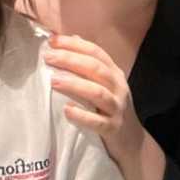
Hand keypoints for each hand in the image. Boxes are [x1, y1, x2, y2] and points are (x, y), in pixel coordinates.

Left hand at [46, 33, 144, 159]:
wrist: (131, 141)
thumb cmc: (111, 109)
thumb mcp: (105, 84)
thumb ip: (90, 64)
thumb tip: (73, 38)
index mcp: (115, 74)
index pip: (96, 53)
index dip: (74, 45)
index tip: (52, 41)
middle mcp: (118, 88)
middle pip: (96, 69)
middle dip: (71, 60)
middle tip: (48, 57)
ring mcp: (117, 108)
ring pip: (98, 93)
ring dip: (75, 85)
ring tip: (53, 81)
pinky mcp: (113, 128)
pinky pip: (98, 122)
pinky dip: (82, 116)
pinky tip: (67, 110)